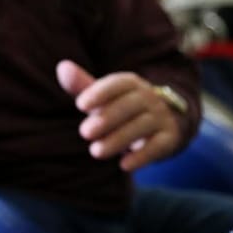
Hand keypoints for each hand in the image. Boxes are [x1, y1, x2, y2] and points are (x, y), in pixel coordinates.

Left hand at [56, 60, 183, 171]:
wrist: (162, 122)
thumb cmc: (120, 107)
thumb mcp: (102, 96)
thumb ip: (81, 84)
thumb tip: (62, 66)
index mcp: (131, 83)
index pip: (118, 83)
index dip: (100, 92)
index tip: (79, 105)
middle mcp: (150, 97)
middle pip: (129, 105)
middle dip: (106, 119)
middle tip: (84, 133)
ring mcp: (162, 117)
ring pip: (141, 126)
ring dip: (118, 140)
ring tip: (95, 151)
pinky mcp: (170, 138)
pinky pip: (158, 146)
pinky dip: (142, 156)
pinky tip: (124, 166)